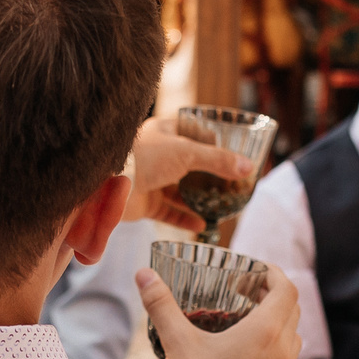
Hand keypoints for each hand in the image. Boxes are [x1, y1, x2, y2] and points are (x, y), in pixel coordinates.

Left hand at [125, 119, 255, 232]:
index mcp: (165, 133)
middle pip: (189, 166)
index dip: (214, 143)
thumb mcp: (188, 153)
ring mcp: (150, 179)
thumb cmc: (146, 157)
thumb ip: (219, 161)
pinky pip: (169, 212)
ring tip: (222, 208)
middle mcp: (157, 155)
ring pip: (179, 191)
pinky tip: (202, 225)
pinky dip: (185, 219)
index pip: (194, 134)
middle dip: (209, 177)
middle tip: (232, 186)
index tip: (234, 155)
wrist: (109, 183)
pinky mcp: (144, 202)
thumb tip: (249, 168)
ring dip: (199, 200)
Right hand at [138, 264, 300, 358]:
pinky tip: (246, 344)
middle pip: (291, 307)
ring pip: (292, 330)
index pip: (286, 289)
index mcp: (265, 332)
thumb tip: (143, 274)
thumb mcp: (177, 343)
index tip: (253, 268)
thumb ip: (161, 305)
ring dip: (277, 315)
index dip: (272, 273)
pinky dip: (276, 337)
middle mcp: (281, 348)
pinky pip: (286, 351)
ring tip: (247, 312)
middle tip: (245, 287)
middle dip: (272, 291)